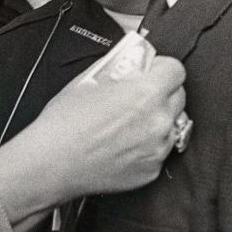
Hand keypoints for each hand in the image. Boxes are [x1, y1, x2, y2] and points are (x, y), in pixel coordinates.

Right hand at [19, 54, 185, 199]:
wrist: (52, 163)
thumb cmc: (64, 124)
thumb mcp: (89, 79)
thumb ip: (119, 66)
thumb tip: (133, 60)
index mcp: (146, 93)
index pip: (176, 70)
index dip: (162, 68)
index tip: (152, 72)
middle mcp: (158, 121)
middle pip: (179, 97)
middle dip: (162, 93)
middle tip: (137, 97)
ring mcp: (157, 149)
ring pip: (172, 125)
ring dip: (157, 120)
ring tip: (128, 123)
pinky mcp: (151, 171)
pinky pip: (160, 150)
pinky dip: (148, 145)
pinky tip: (123, 143)